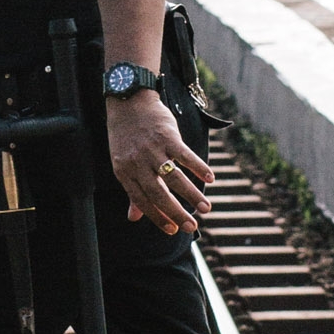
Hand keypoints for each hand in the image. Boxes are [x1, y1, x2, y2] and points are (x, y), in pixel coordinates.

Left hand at [106, 91, 213, 233]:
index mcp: (125, 173)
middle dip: (177, 212)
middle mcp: (138, 163)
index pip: (142, 201)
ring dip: (192, 194)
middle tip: (192, 226)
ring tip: (206, 209)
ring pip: (174, 177)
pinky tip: (210, 179)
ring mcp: (153, 150)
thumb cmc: (126, 138)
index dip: (158, 217)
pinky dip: (199, 167)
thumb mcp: (122, 164)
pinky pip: (185, 155)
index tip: (173, 229)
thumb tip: (134, 218)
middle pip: (159, 193)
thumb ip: (132, 192)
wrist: (129, 103)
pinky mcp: (167, 136)